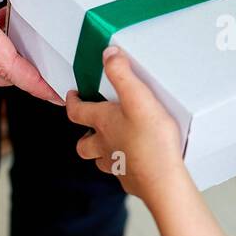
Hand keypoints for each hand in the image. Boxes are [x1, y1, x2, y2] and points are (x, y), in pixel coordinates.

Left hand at [65, 47, 188, 201]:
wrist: (163, 180)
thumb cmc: (151, 141)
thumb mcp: (138, 98)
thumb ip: (122, 74)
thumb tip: (108, 55)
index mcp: (102, 123)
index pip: (76, 112)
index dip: (72, 102)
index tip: (72, 95)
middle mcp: (104, 146)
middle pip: (83, 143)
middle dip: (84, 133)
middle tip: (91, 125)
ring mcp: (117, 165)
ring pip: (100, 160)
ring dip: (101, 151)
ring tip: (113, 142)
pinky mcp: (131, 178)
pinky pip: (121, 172)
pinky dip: (123, 165)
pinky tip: (135, 160)